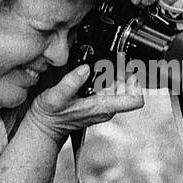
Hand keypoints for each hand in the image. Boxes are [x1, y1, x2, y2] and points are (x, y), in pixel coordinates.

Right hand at [25, 63, 144, 142]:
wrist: (45, 126)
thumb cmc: (50, 115)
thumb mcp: (56, 97)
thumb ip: (70, 83)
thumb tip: (85, 69)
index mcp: (102, 107)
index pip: (135, 100)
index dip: (136, 82)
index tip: (128, 67)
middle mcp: (107, 107)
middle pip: (130, 88)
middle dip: (127, 70)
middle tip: (117, 56)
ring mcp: (104, 104)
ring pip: (122, 85)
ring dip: (118, 71)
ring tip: (109, 58)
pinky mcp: (98, 100)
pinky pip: (111, 86)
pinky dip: (109, 74)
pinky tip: (98, 66)